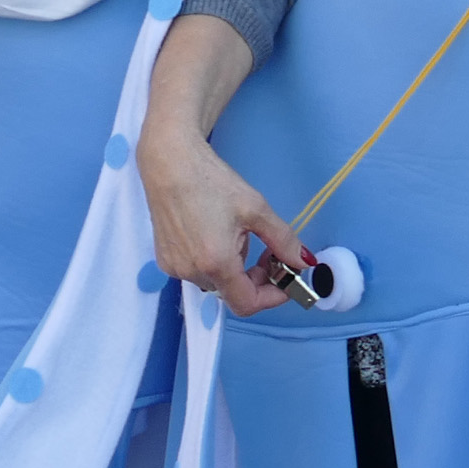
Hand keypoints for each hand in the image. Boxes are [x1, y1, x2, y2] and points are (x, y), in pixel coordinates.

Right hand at [133, 121, 310, 317]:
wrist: (169, 163)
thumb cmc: (212, 181)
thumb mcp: (255, 209)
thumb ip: (283, 240)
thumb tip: (304, 262)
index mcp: (216, 262)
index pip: (247, 304)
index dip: (271, 297)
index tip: (285, 280)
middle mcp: (191, 272)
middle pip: (232, 291)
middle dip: (254, 277)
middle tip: (266, 250)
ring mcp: (174, 268)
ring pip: (215, 281)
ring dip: (233, 267)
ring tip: (235, 233)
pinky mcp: (163, 259)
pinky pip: (196, 271)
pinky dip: (212, 261)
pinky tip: (213, 233)